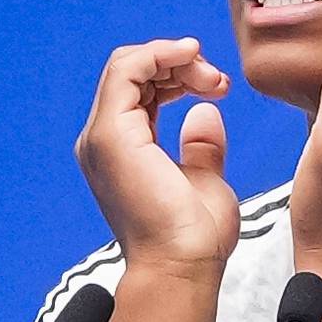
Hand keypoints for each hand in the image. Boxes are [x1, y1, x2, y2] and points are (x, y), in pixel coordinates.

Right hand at [75, 38, 239, 280]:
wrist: (183, 266)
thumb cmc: (194, 239)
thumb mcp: (205, 181)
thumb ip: (201, 148)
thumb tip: (206, 114)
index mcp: (123, 151)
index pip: (141, 90)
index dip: (179, 75)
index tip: (219, 85)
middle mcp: (103, 142)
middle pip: (133, 73)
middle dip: (180, 65)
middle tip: (219, 80)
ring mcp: (102, 137)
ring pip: (128, 66)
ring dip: (174, 59)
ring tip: (212, 77)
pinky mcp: (110, 134)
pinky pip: (126, 70)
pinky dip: (159, 54)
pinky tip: (190, 55)